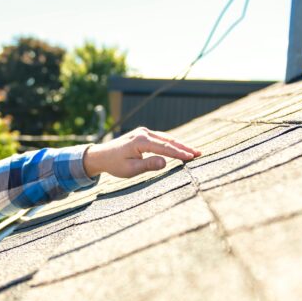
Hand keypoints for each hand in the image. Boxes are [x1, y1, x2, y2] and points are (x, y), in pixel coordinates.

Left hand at [83, 127, 199, 178]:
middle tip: (199, 154)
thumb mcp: (130, 169)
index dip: (179, 153)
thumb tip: (165, 163)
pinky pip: (161, 138)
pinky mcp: (144, 134)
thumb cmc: (115, 165)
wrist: (102, 156)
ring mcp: (144, 132)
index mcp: (140, 141)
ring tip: (194, 152)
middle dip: (184, 147)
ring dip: (180, 145)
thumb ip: (148, 165)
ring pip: (166, 138)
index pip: (164, 147)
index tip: (192, 157)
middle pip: (168, 140)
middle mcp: (143, 133)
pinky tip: (181, 149)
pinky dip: (172, 144)